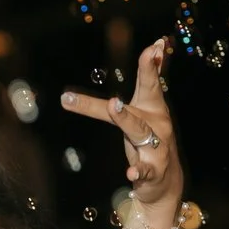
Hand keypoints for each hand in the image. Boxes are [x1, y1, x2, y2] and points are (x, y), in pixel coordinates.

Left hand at [59, 38, 181, 209]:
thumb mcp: (126, 122)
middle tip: (133, 54)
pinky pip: (145, 170)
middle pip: (146, 98)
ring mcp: (158, 147)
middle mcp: (157, 123)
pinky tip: (131, 173)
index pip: (150, 82)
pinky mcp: (154, 171)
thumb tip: (64, 96)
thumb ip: (98, 108)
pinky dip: (138, 171)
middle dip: (147, 76)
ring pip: (140, 131)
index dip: (151, 63)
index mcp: (151, 108)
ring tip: (114, 106)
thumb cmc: (143, 144)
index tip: (156, 44)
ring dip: (127, 118)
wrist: (164, 184)